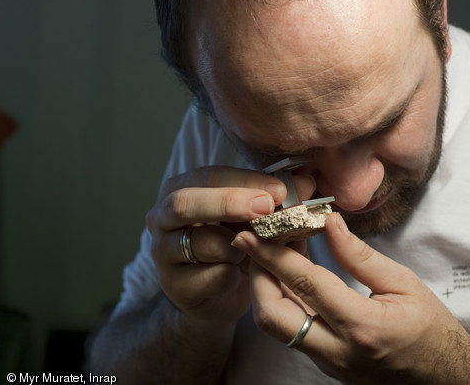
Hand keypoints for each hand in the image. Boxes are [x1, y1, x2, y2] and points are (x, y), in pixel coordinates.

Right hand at [146, 166, 314, 322]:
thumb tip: (307, 183)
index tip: (281, 190)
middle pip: (185, 203)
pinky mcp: (174, 286)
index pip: (209, 176)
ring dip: (237, 245)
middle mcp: (162, 217)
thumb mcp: (251, 215)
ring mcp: (163, 253)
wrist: (216, 294)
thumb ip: (274, 197)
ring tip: (253, 249)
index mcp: (180, 188)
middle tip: (267, 208)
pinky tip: (241, 274)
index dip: (245, 181)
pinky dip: (235, 274)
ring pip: (200, 242)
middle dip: (229, 203)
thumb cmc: (233, 243)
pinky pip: (211, 276)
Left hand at [232, 212, 469, 384]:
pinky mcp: (327, 365)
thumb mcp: (403, 283)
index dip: (274, 256)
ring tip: (270, 254)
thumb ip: (360, 255)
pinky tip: (288, 278)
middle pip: (276, 316)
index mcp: (363, 325)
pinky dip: (283, 302)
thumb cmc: (430, 328)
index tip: (252, 234)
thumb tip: (329, 223)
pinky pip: (292, 333)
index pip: (307, 285)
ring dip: (266, 289)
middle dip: (257, 276)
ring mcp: (330, 363)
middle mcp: (338, 350)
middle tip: (253, 243)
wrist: (444, 378)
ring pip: (279, 328)